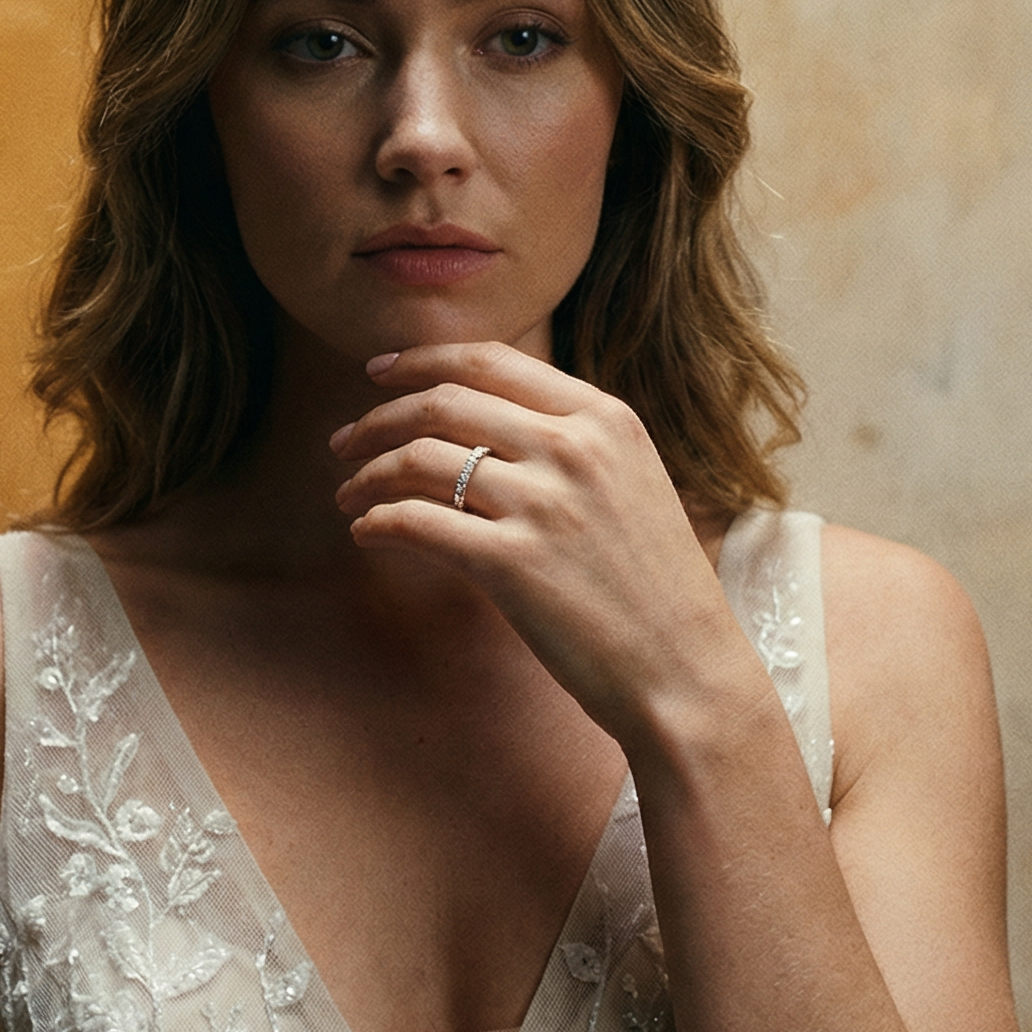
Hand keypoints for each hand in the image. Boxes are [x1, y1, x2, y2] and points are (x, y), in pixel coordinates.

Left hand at [329, 342, 765, 746]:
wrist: (687, 672)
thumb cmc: (655, 589)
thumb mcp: (630, 484)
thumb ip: (569, 444)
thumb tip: (477, 427)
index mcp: (604, 418)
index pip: (489, 360)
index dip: (420, 360)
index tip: (378, 374)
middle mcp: (574, 448)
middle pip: (443, 402)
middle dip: (379, 417)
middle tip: (344, 441)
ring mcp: (543, 503)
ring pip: (420, 458)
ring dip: (368, 472)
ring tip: (348, 495)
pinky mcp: (513, 562)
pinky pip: (416, 522)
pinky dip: (377, 521)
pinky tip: (366, 533)